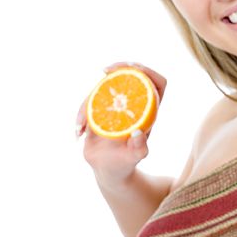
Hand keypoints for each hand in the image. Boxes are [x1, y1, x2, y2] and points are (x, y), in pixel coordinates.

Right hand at [75, 62, 166, 190]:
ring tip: (83, 127)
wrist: (108, 169)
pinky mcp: (100, 107)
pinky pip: (90, 100)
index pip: (157, 83)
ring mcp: (117, 104)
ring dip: (89, 100)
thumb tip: (138, 133)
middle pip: (131, 75)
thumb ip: (138, 149)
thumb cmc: (124, 163)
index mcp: (150, 110)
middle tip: (105, 70)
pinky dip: (81, 113)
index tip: (133, 69)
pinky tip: (79, 132)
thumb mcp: (133, 158)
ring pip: (105, 87)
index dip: (148, 72)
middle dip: (119, 68)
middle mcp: (135, 103)